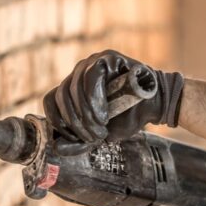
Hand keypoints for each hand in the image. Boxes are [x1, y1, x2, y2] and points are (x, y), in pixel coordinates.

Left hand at [42, 50, 183, 153]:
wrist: (154, 107)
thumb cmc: (127, 117)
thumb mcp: (100, 134)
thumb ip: (79, 140)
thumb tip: (57, 148)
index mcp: (72, 88)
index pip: (51, 100)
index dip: (56, 121)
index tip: (72, 137)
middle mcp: (78, 72)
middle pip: (62, 96)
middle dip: (76, 122)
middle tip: (93, 138)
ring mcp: (92, 62)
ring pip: (74, 88)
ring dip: (86, 115)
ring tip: (100, 129)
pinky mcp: (107, 57)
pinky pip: (91, 78)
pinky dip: (94, 100)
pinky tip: (104, 116)